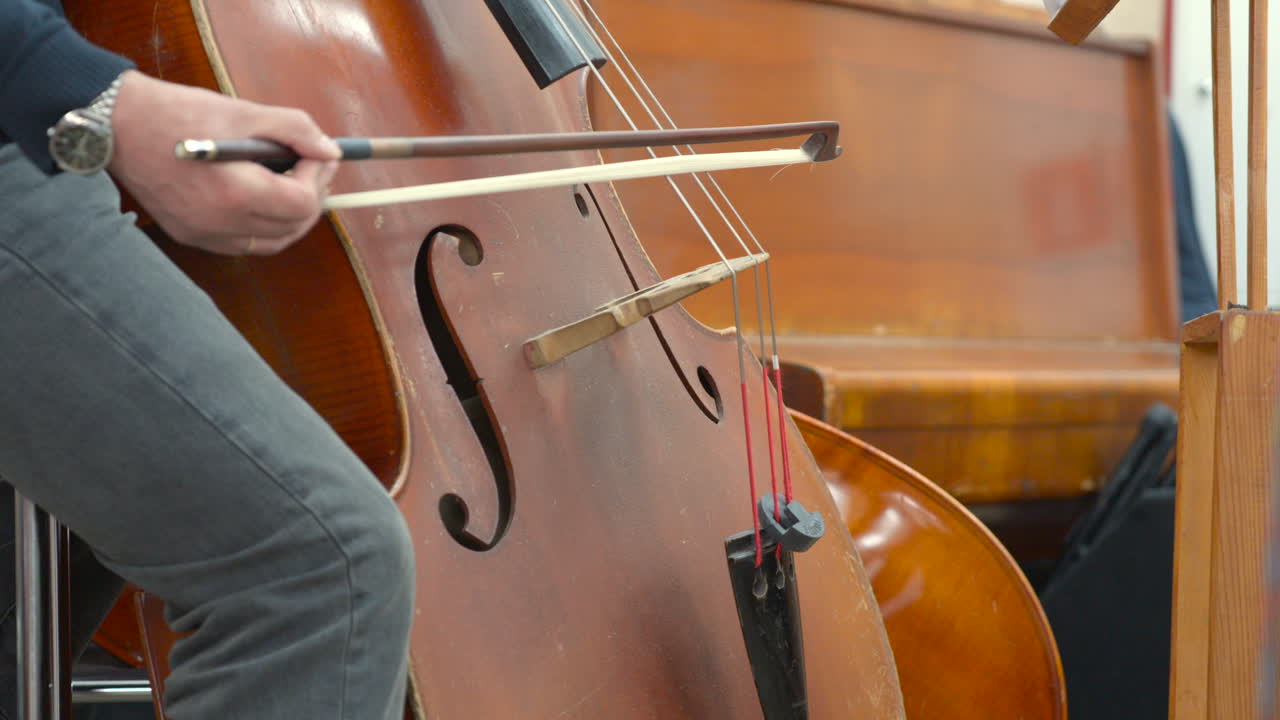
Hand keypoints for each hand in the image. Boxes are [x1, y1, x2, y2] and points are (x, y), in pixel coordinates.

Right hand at [106, 70, 339, 254]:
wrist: (118, 125)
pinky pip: (244, 244)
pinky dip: (262, 227)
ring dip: (291, 217)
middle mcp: (220, 223)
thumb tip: (329, 151)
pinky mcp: (190, 237)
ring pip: (271, 242)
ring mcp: (204, 235)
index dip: (319, 179)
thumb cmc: (179, 113)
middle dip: (312, 198)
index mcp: (236, 193)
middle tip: (313, 169)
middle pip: (293, 227)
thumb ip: (295, 129)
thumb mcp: (244, 111)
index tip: (318, 155)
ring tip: (292, 184)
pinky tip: (261, 200)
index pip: (303, 204)